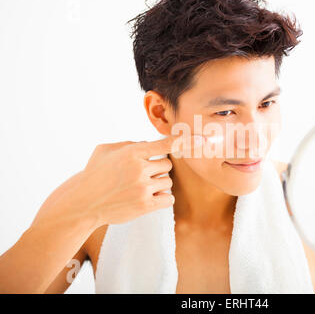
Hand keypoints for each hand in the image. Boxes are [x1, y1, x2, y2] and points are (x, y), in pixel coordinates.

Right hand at [49, 134, 202, 226]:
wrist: (83, 202)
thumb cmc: (94, 173)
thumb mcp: (106, 149)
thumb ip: (129, 144)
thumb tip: (150, 144)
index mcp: (132, 152)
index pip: (165, 145)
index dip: (182, 142)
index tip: (199, 140)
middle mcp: (139, 169)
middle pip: (168, 166)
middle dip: (159, 169)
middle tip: (145, 174)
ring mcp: (143, 188)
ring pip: (167, 182)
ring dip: (159, 184)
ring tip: (141, 187)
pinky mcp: (145, 205)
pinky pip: (168, 199)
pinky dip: (164, 198)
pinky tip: (152, 197)